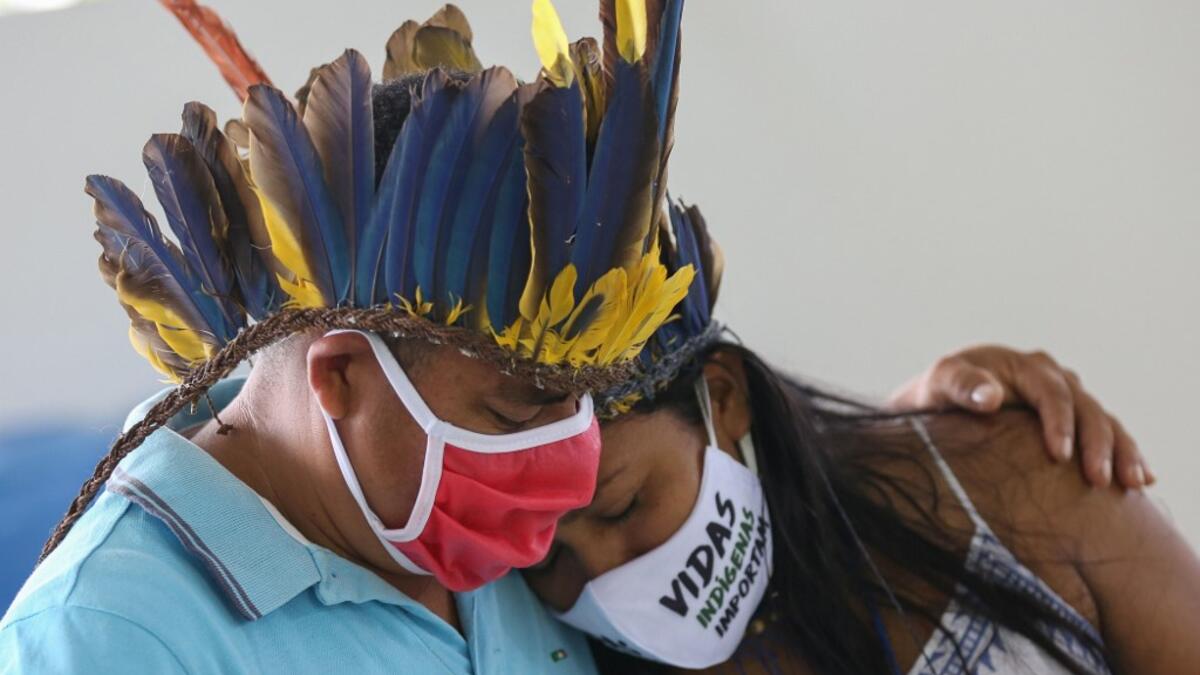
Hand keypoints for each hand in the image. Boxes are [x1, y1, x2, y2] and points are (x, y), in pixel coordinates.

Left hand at [889, 345, 1150, 489]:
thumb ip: (961, 386)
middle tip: (1097, 480)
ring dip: (1121, 451)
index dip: (1059, 422)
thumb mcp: (939, 384)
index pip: (1051, 391)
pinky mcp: (1072, 420)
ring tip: (1133, 483)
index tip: (1059, 455)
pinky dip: (1125, 454)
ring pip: (1104, 421)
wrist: (939, 406)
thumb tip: (990, 396)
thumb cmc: (936, 395)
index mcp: (1022, 366)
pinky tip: (1142, 480)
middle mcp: (1051, 377)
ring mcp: (1066, 398)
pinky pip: (1106, 434)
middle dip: (1097, 443)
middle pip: (1086, 407)